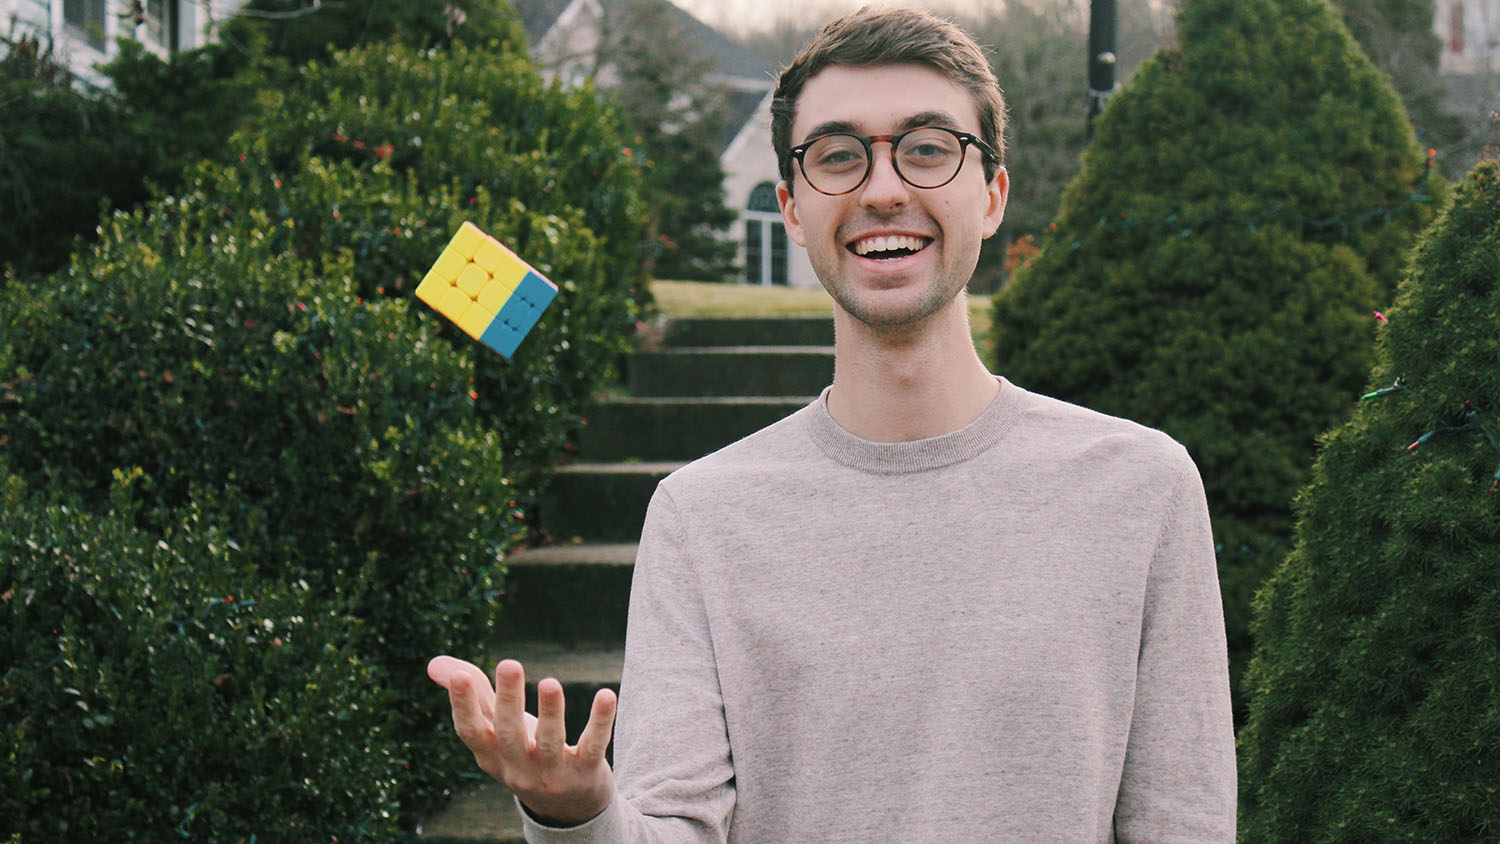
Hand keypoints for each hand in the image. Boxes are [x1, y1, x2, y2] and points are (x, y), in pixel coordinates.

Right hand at [428, 655, 617, 826]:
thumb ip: (473, 695)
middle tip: (509, 663)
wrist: (567, 807)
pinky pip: (592, 746)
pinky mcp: (586, 772)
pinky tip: (607, 695)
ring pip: (550, 743)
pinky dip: (600, 722)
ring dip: (551, 713)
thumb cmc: (525, 753)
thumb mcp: (496, 730)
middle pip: (509, 734)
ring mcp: (552, 773)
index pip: (471, 732)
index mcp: (491, 755)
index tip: (459, 676)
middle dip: (509, 700)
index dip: (463, 706)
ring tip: (551, 683)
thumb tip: (433, 664)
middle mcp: (518, 767)